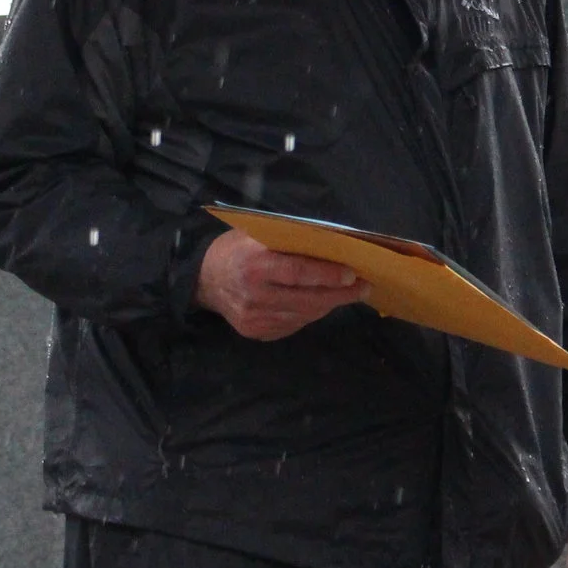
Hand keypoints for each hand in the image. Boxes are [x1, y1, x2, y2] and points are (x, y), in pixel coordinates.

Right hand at [195, 229, 368, 339]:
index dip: (327, 275)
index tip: (352, 274)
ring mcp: (255, 319)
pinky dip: (311, 314)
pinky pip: (294, 324)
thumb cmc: (235, 249)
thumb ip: (287, 240)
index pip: (297, 273)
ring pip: (304, 315)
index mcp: (254, 265)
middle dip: (340, 294)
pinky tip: (322, 303)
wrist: (204, 280)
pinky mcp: (256, 333)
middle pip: (307, 299)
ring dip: (329, 304)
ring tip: (348, 294)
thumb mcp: (255, 235)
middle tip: (363, 287)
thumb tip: (331, 242)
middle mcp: (254, 296)